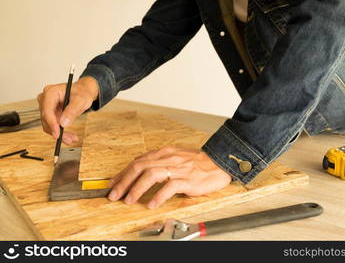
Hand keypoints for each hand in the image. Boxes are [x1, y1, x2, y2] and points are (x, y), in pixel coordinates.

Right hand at [37, 76, 98, 143]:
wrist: (83, 92)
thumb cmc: (82, 92)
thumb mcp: (81, 100)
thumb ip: (72, 111)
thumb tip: (63, 123)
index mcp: (51, 92)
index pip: (47, 110)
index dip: (52, 124)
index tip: (58, 134)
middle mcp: (45, 99)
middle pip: (47, 119)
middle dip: (57, 131)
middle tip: (69, 139)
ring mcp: (46, 106)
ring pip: (48, 125)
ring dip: (59, 134)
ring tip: (72, 139)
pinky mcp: (50, 113)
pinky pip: (52, 125)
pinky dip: (60, 132)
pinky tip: (68, 137)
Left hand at [108, 147, 231, 208]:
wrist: (219, 162)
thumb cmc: (198, 161)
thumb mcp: (176, 155)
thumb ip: (158, 160)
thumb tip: (140, 164)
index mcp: (164, 153)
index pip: (138, 161)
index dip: (123, 173)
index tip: (113, 184)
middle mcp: (168, 158)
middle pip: (140, 167)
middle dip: (124, 181)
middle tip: (114, 195)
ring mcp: (178, 169)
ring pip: (151, 175)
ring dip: (136, 188)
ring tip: (129, 200)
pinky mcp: (187, 180)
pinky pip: (169, 187)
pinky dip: (158, 196)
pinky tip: (151, 204)